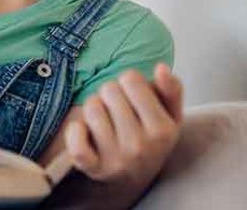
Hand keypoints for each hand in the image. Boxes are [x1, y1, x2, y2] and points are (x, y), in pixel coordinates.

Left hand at [64, 63, 183, 184]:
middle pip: (108, 89)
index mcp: (162, 130)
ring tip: (104, 119)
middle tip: (117, 109)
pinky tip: (84, 131)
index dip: (129, 82)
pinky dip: (75, 131)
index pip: (131, 79)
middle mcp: (140, 146)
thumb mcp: (170, 115)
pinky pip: (76, 142)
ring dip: (93, 109)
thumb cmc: (150, 137)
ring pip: (91, 108)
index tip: (133, 96)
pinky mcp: (92, 168)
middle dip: (110, 94)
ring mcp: (115, 159)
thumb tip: (161, 68)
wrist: (133, 178)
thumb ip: (171, 89)